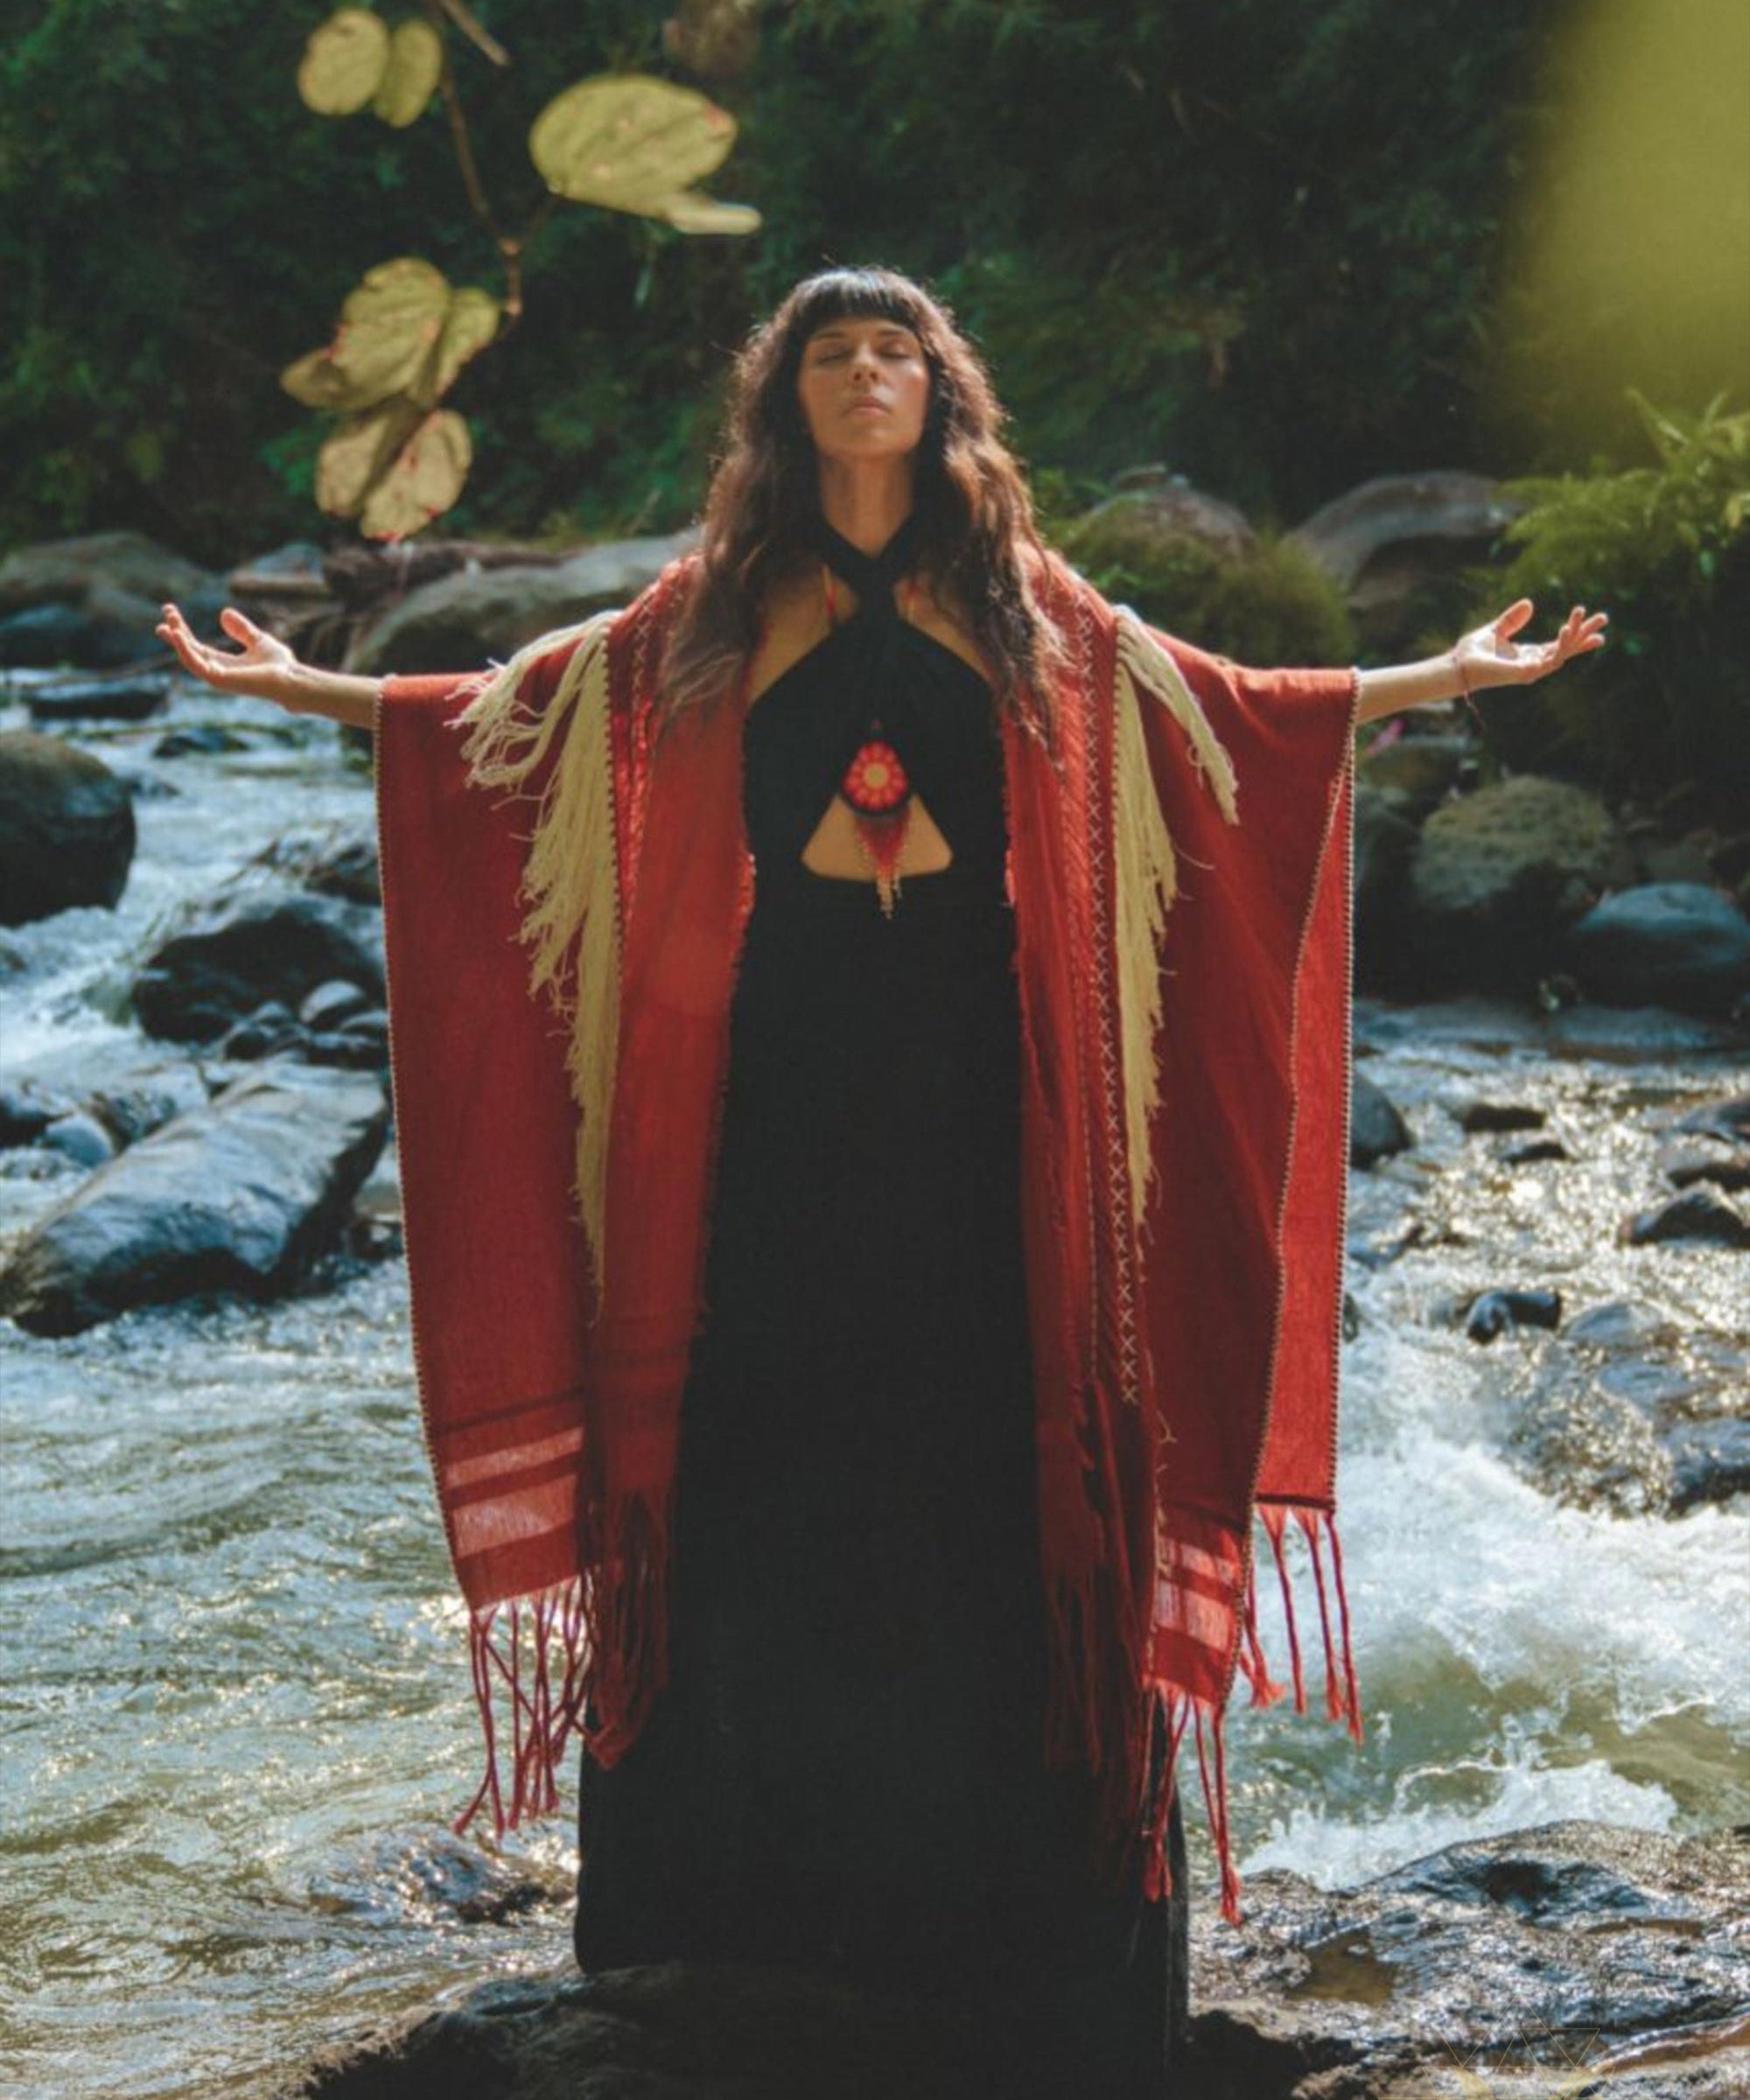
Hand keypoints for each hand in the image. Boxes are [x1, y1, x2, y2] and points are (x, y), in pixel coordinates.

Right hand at [157, 603, 306, 710]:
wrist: (291, 678)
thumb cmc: (279, 665)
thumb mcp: (257, 640)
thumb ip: (241, 629)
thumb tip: (223, 613)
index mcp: (224, 663)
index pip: (197, 646)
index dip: (183, 631)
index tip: (170, 613)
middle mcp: (218, 671)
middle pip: (189, 650)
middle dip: (176, 632)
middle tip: (166, 611)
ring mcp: (217, 677)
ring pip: (189, 658)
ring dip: (177, 640)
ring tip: (169, 622)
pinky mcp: (220, 680)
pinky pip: (196, 664)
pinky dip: (185, 650)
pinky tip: (178, 635)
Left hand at [1451, 600, 1607, 695]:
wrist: (1457, 665)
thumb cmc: (1473, 652)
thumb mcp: (1497, 630)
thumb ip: (1513, 619)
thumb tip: (1530, 603)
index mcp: (1530, 654)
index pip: (1561, 645)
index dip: (1579, 634)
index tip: (1597, 623)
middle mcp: (1533, 664)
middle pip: (1567, 649)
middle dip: (1585, 635)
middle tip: (1604, 617)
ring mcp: (1529, 670)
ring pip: (1560, 654)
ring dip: (1573, 638)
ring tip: (1578, 618)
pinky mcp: (1522, 673)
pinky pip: (1546, 661)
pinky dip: (1558, 648)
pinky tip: (1565, 631)